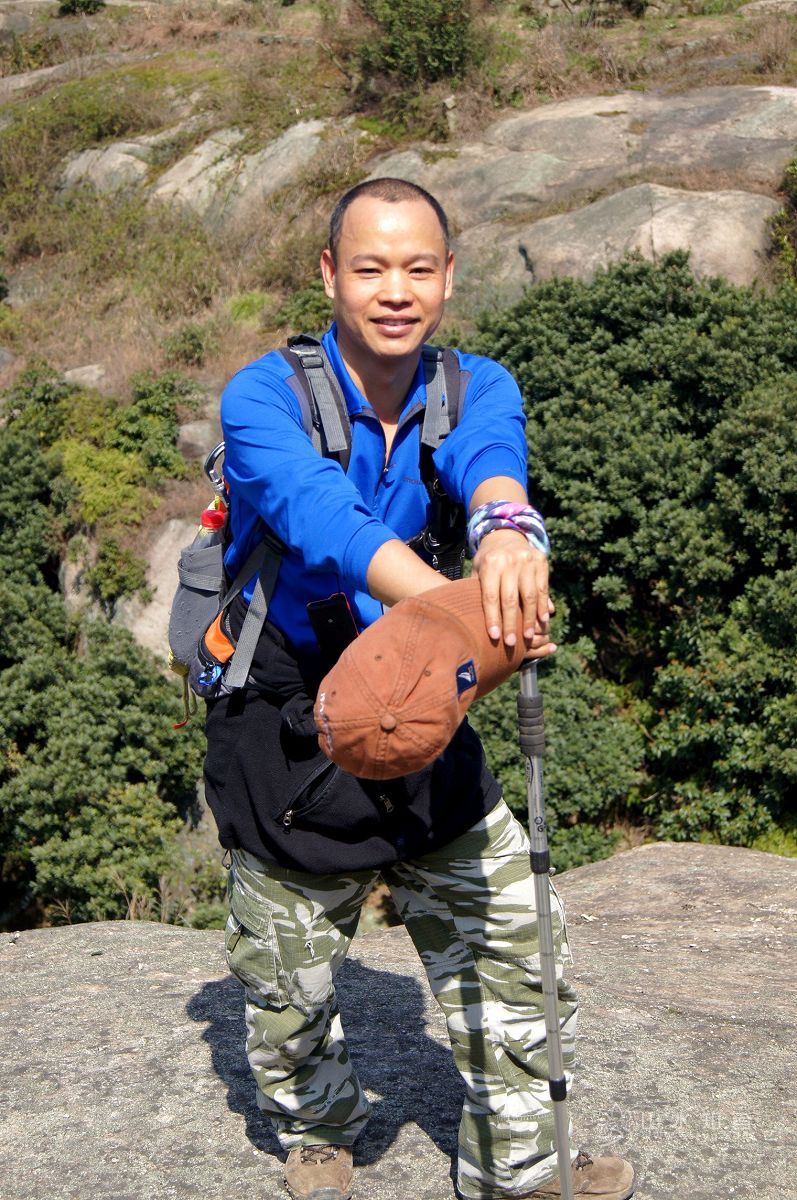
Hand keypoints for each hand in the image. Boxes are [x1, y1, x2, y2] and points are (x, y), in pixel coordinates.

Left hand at [472, 527, 555, 654]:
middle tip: (511, 644)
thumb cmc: (487, 562)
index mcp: (490, 564)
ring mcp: (527, 560)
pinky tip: (542, 621)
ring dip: (529, 620)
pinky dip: (543, 606)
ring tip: (529, 638)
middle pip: (510, 599)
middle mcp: (509, 561)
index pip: (491, 596)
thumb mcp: (478, 572)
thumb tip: (473, 621)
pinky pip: (543, 588)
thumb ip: (477, 594)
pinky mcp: (541, 560)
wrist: (506, 536)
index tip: (495, 637)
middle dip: (511, 624)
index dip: (493, 618)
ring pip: (529, 596)